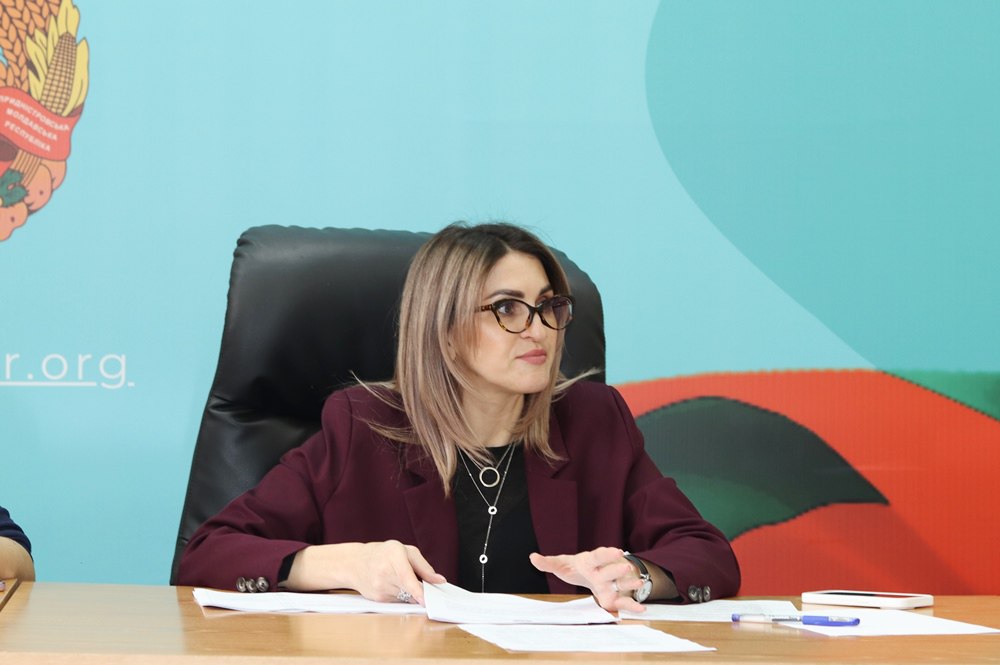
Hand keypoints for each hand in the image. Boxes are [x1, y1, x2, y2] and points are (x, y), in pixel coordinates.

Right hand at [286, 540, 445, 604]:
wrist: (354, 563)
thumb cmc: (383, 553)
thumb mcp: (405, 550)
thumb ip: (423, 566)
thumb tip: (439, 580)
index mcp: (393, 556)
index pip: (406, 577)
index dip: (417, 590)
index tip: (425, 600)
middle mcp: (385, 573)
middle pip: (409, 589)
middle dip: (420, 590)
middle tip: (424, 585)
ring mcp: (380, 588)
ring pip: (405, 597)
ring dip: (409, 592)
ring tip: (400, 579)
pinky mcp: (377, 599)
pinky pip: (397, 601)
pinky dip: (400, 595)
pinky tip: (392, 585)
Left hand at [529, 547, 645, 612]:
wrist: (589, 573)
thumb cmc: (576, 567)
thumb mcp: (561, 564)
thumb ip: (548, 562)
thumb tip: (532, 557)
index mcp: (591, 561)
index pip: (599, 556)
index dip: (607, 554)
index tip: (616, 551)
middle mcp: (604, 571)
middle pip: (611, 569)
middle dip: (618, 569)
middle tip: (626, 567)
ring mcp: (611, 584)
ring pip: (621, 584)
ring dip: (630, 583)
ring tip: (639, 583)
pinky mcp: (614, 597)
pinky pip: (624, 601)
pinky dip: (632, 605)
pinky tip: (641, 609)